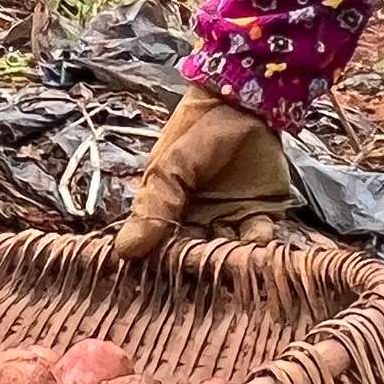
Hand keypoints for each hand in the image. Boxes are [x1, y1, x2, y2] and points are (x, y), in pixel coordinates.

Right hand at [117, 86, 297, 262]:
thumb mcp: (170, 167)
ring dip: (229, 262)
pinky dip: (258, 247)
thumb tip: (124, 250)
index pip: (161, 250)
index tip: (162, 282)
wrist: (242, 101)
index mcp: (167, 214)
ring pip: (227, 254)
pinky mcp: (260, 216)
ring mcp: (229, 222)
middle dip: (198, 270)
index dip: (162, 267)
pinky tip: (255, 245)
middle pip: (195, 259)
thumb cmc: (197, 130)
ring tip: (229, 263)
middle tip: (202, 277)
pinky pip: (259, 240)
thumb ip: (154, 207)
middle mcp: (197, 223)